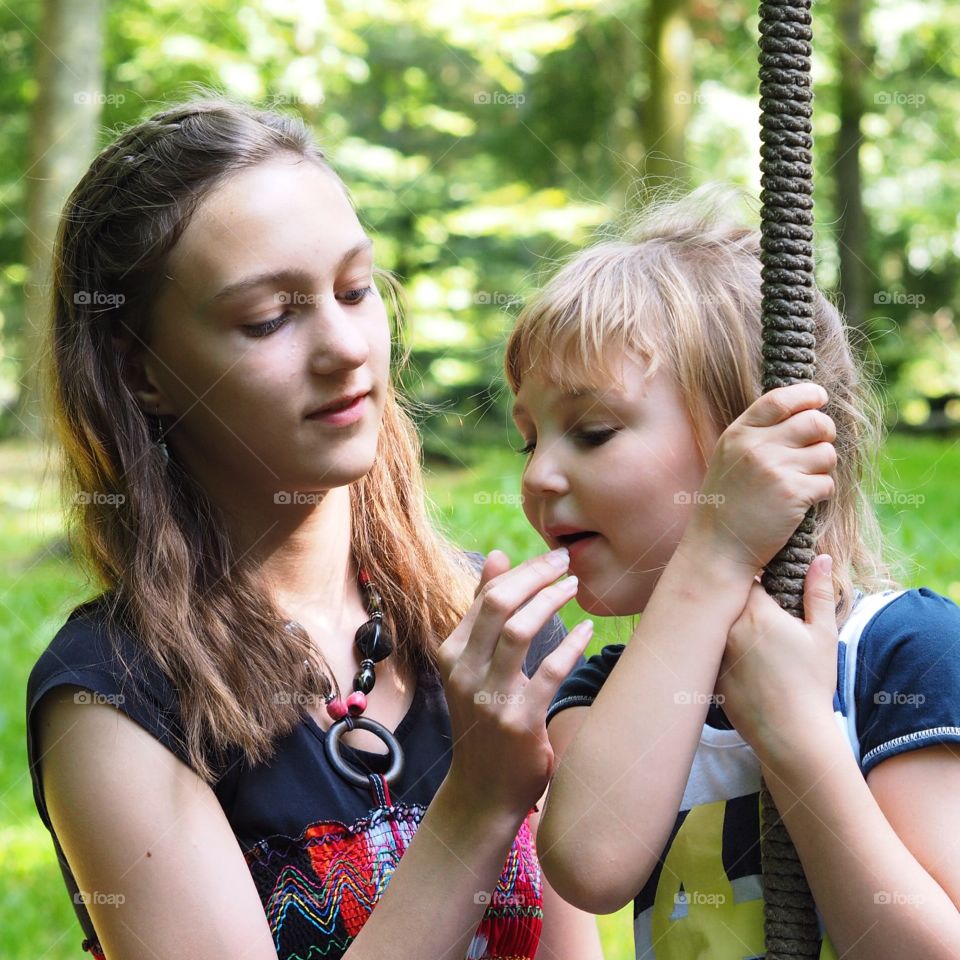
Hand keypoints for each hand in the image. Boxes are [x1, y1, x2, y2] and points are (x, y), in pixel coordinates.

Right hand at [437, 549, 592, 816]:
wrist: (481, 792)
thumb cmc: (484, 722)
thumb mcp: (473, 666)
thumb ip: (483, 614)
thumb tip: (497, 555)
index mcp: (452, 653)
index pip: (486, 595)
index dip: (522, 570)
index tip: (551, 557)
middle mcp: (465, 671)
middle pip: (498, 604)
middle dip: (536, 575)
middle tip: (566, 562)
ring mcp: (489, 697)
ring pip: (518, 631)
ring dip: (551, 601)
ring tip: (576, 587)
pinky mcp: (518, 722)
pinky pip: (548, 672)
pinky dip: (570, 646)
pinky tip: (587, 632)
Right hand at [683, 383, 836, 574]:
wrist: (718, 546)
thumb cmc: (728, 503)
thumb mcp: (730, 457)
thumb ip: (758, 434)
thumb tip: (804, 411)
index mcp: (738, 433)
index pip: (780, 399)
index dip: (806, 395)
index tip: (819, 398)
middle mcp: (756, 446)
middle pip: (815, 422)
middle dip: (825, 433)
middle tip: (818, 447)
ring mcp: (775, 469)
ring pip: (827, 453)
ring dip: (823, 468)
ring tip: (801, 482)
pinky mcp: (793, 494)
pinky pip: (827, 483)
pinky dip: (820, 494)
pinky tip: (799, 503)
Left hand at [715, 555, 838, 762]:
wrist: (792, 734)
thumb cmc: (812, 684)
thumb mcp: (823, 635)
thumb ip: (818, 593)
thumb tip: (820, 557)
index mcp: (756, 613)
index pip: (745, 578)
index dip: (756, 578)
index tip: (767, 585)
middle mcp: (728, 627)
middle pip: (725, 598)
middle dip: (737, 598)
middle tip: (757, 610)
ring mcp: (714, 651)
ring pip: (714, 623)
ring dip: (725, 621)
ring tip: (748, 635)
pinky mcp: (708, 672)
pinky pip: (707, 649)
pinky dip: (717, 647)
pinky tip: (738, 659)